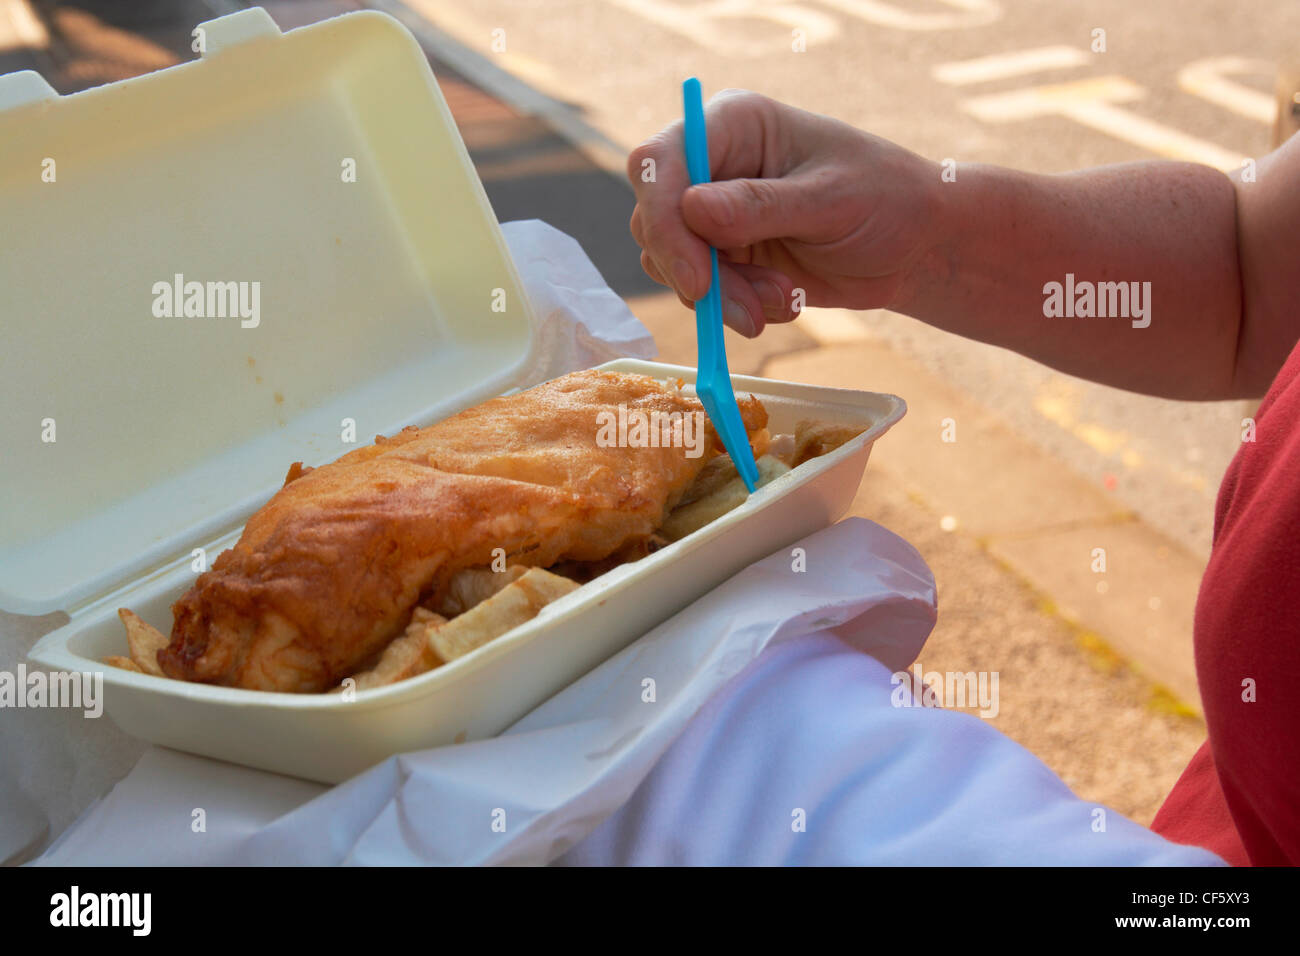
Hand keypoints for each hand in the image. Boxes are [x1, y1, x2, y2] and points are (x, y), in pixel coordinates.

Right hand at [627, 90, 941, 335]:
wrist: (913, 245)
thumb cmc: (887, 200)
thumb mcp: (831, 200)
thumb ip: (761, 206)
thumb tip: (692, 210)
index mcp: (733, 125)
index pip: (659, 163)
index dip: (665, 222)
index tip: (698, 281)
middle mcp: (712, 165)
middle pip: (654, 219)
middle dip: (698, 273)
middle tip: (749, 311)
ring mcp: (713, 213)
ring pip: (671, 262)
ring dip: (722, 297)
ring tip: (782, 300)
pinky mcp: (722, 256)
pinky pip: (698, 290)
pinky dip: (732, 309)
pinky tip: (782, 303)